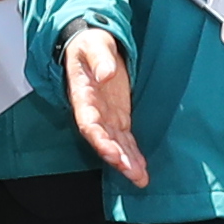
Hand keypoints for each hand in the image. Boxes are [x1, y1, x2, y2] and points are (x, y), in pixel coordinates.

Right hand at [64, 26, 147, 185]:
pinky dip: (132, 155)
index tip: (111, 153)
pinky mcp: (118, 117)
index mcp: (83, 97)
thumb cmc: (89, 44)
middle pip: (103, 140)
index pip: (89, 124)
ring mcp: (106, 116)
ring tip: (139, 178)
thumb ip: (100, 58)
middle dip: (117, 158)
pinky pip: (125, 140)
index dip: (99, 140)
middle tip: (132, 172)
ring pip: (115, 144)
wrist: (91, 45)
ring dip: (126, 162)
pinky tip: (141, 169)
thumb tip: (106, 73)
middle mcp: (93, 112)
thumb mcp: (94, 45)